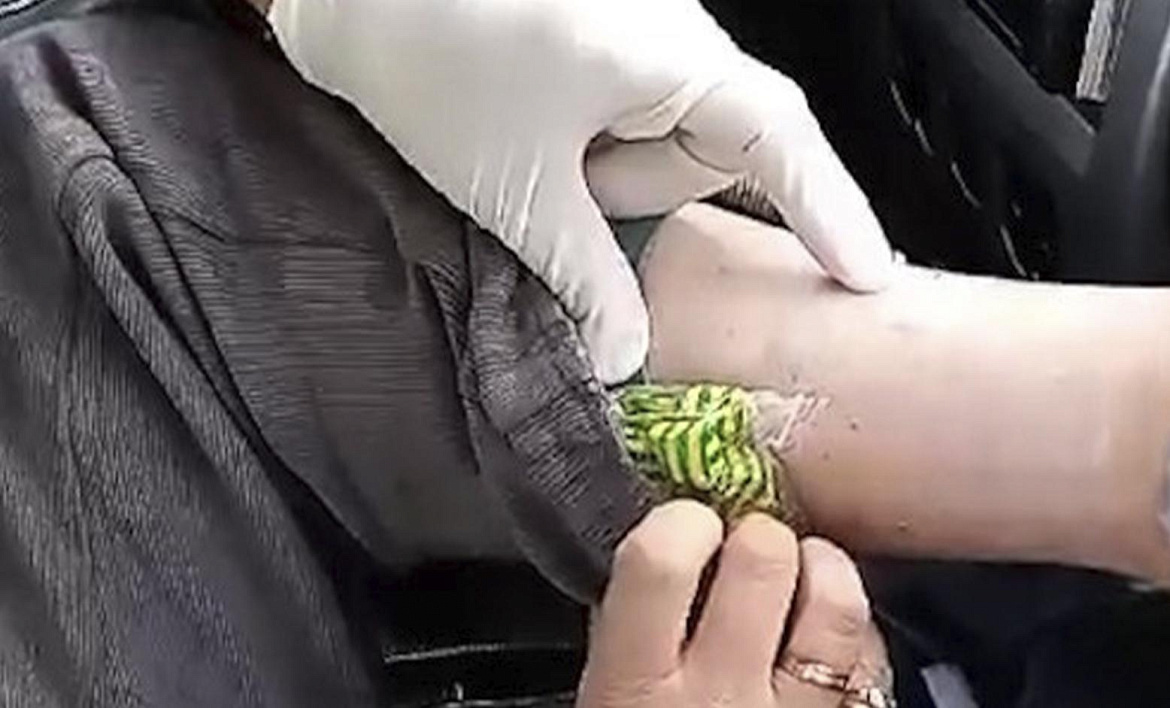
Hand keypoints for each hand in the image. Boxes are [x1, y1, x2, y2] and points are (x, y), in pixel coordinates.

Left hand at [269, 0, 893, 383]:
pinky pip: (624, 118)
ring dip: (598, 176)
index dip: (831, 213)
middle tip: (555, 194)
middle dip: (633, 195)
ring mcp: (633, 35)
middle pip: (704, 155)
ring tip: (522, 156)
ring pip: (655, 143)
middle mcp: (670, 37)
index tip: (870, 277)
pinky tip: (532, 146)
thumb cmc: (426, 57)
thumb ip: (586, 278)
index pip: (780, 142)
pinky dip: (590, 153)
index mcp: (671, 56)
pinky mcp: (595, 45)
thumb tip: (630, 355)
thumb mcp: (517, 188)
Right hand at [578, 501, 892, 707]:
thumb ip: (625, 636)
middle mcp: (719, 697)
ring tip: (808, 568)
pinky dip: (856, 632)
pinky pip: (871, 662)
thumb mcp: (605, 706)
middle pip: (762, 563)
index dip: (681, 524)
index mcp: (636, 686)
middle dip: (760, 537)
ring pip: (836, 605)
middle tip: (750, 547)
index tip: (688, 527)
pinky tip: (832, 634)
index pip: (658, 564)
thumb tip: (663, 552)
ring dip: (824, 566)